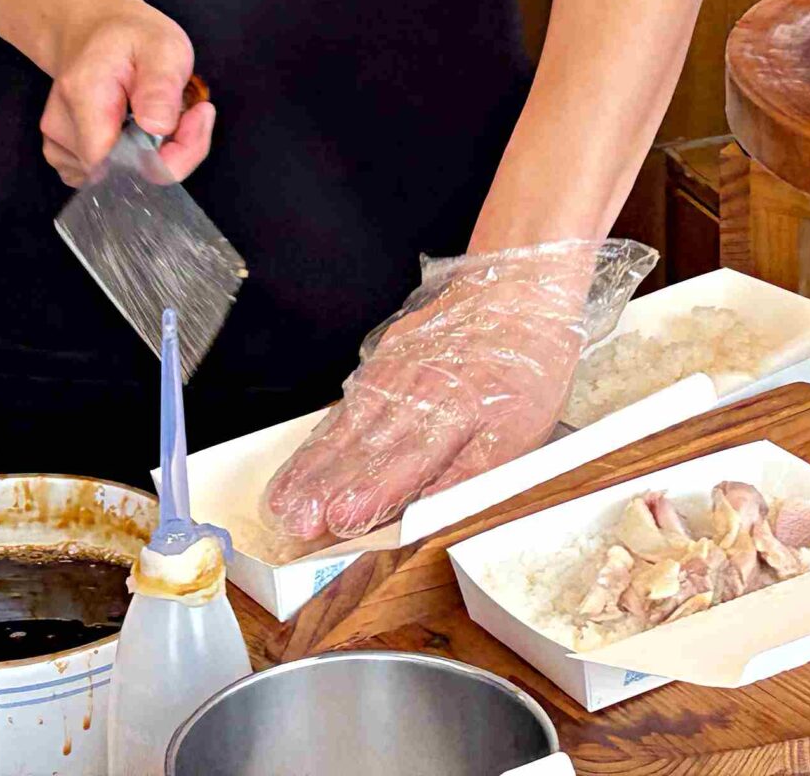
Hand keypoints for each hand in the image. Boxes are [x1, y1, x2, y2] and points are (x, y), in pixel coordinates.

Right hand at [32, 0, 213, 187]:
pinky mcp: (61, 154)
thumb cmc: (130, 36)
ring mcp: (57, 143)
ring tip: (158, 113)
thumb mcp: (163, 46)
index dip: (168, 156)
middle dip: (167, 153)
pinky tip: (135, 129)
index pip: (122, 164)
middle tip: (186, 112)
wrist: (92, 30)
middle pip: (123, 174)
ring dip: (150, 155)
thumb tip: (157, 129)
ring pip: (116, 178)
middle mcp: (61, 126)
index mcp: (84, 96)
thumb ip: (161, 86)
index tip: (196, 118)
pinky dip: (127, 162)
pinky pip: (104, 176)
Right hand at [262, 242, 596, 541]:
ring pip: (344, 429)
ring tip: (283, 503)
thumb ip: (476, 471)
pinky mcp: (382, 360)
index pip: (408, 461)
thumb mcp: (524, 425)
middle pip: (362, 449)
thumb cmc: (527, 364)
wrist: (516, 288)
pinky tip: (302, 465)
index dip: (373, 492)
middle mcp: (416, 393)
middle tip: (294, 521)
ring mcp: (393, 375)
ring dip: (311, 469)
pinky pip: (345, 406)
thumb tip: (434, 509)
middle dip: (325, 488)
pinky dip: (321, 439)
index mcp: (457, 413)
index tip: (343, 517)